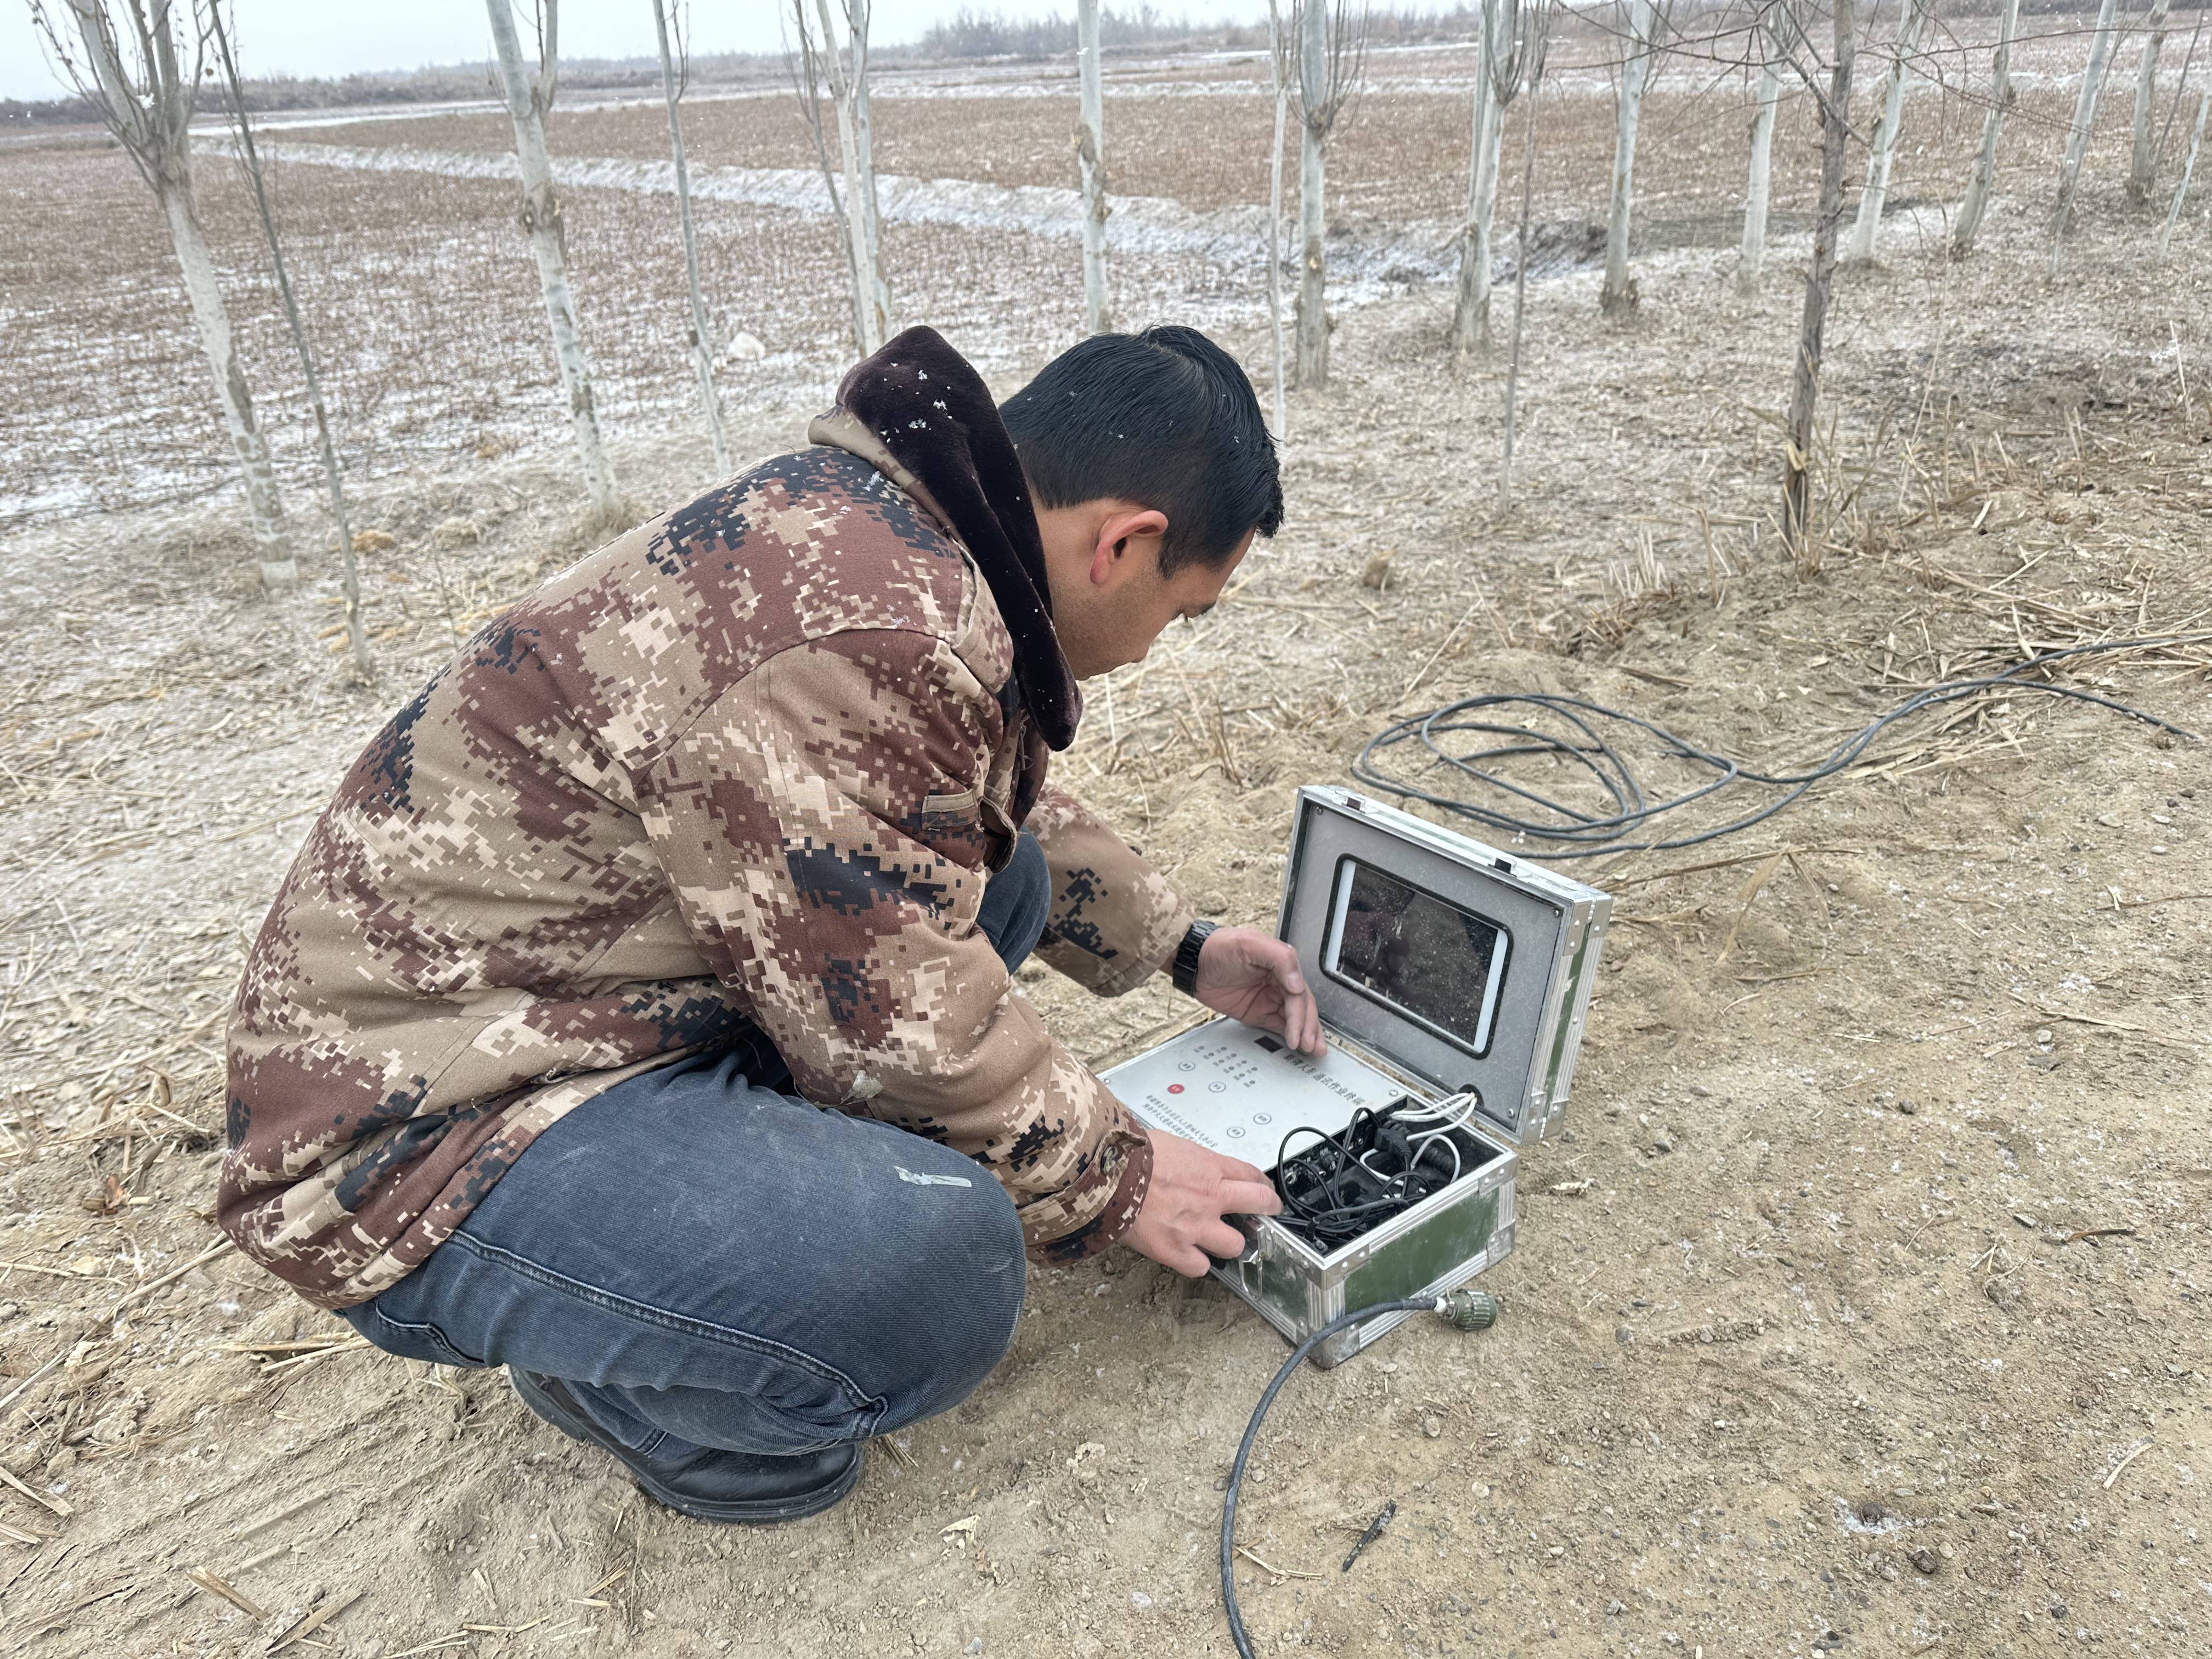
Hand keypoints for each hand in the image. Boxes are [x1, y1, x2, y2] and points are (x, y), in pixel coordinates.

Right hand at [1125, 1126, 1282, 1277]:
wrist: (1106, 1175)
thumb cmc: (1129, 1155)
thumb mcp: (1169, 1145)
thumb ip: (1188, 1161)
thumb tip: (1188, 1168)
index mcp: (1208, 1167)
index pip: (1251, 1175)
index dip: (1261, 1184)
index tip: (1261, 1189)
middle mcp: (1210, 1197)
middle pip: (1259, 1205)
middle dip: (1267, 1210)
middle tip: (1265, 1215)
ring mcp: (1195, 1227)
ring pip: (1235, 1245)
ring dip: (1229, 1242)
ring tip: (1219, 1240)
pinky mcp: (1174, 1250)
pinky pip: (1200, 1267)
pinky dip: (1196, 1263)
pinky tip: (1189, 1255)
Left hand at [1193, 925, 1326, 1056]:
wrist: (1193, 962)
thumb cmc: (1219, 947)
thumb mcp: (1250, 945)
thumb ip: (1280, 960)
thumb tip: (1297, 984)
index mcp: (1282, 965)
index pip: (1299, 993)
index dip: (1301, 1014)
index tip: (1299, 1030)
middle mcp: (1279, 981)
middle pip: (1301, 1007)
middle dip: (1309, 1028)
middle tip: (1311, 1046)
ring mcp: (1269, 998)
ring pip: (1294, 1018)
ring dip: (1305, 1033)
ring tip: (1313, 1049)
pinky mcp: (1257, 1011)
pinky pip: (1277, 1024)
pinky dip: (1288, 1035)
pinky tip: (1297, 1044)